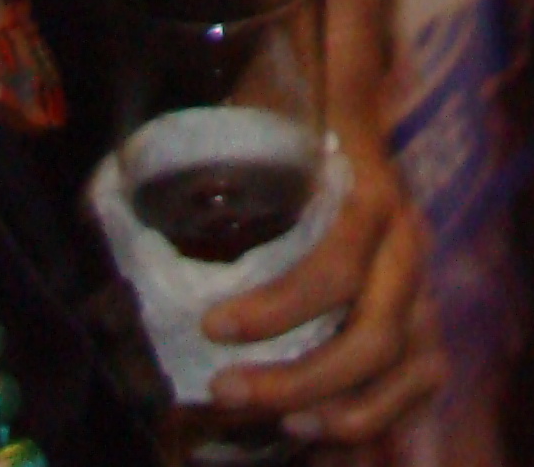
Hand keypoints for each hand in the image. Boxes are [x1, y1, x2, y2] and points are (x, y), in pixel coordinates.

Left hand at [200, 0, 438, 446]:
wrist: (347, 101)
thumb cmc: (285, 119)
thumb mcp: (245, 123)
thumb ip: (198, 158)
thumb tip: (107, 200)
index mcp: (367, 190)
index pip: (336, 265)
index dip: (279, 308)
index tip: (212, 327)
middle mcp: (406, 241)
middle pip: (374, 334)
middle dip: (300, 377)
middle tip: (224, 391)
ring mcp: (424, 280)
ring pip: (406, 365)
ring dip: (344, 410)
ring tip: (281, 425)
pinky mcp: (426, 311)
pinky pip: (423, 380)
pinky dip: (379, 418)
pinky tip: (320, 432)